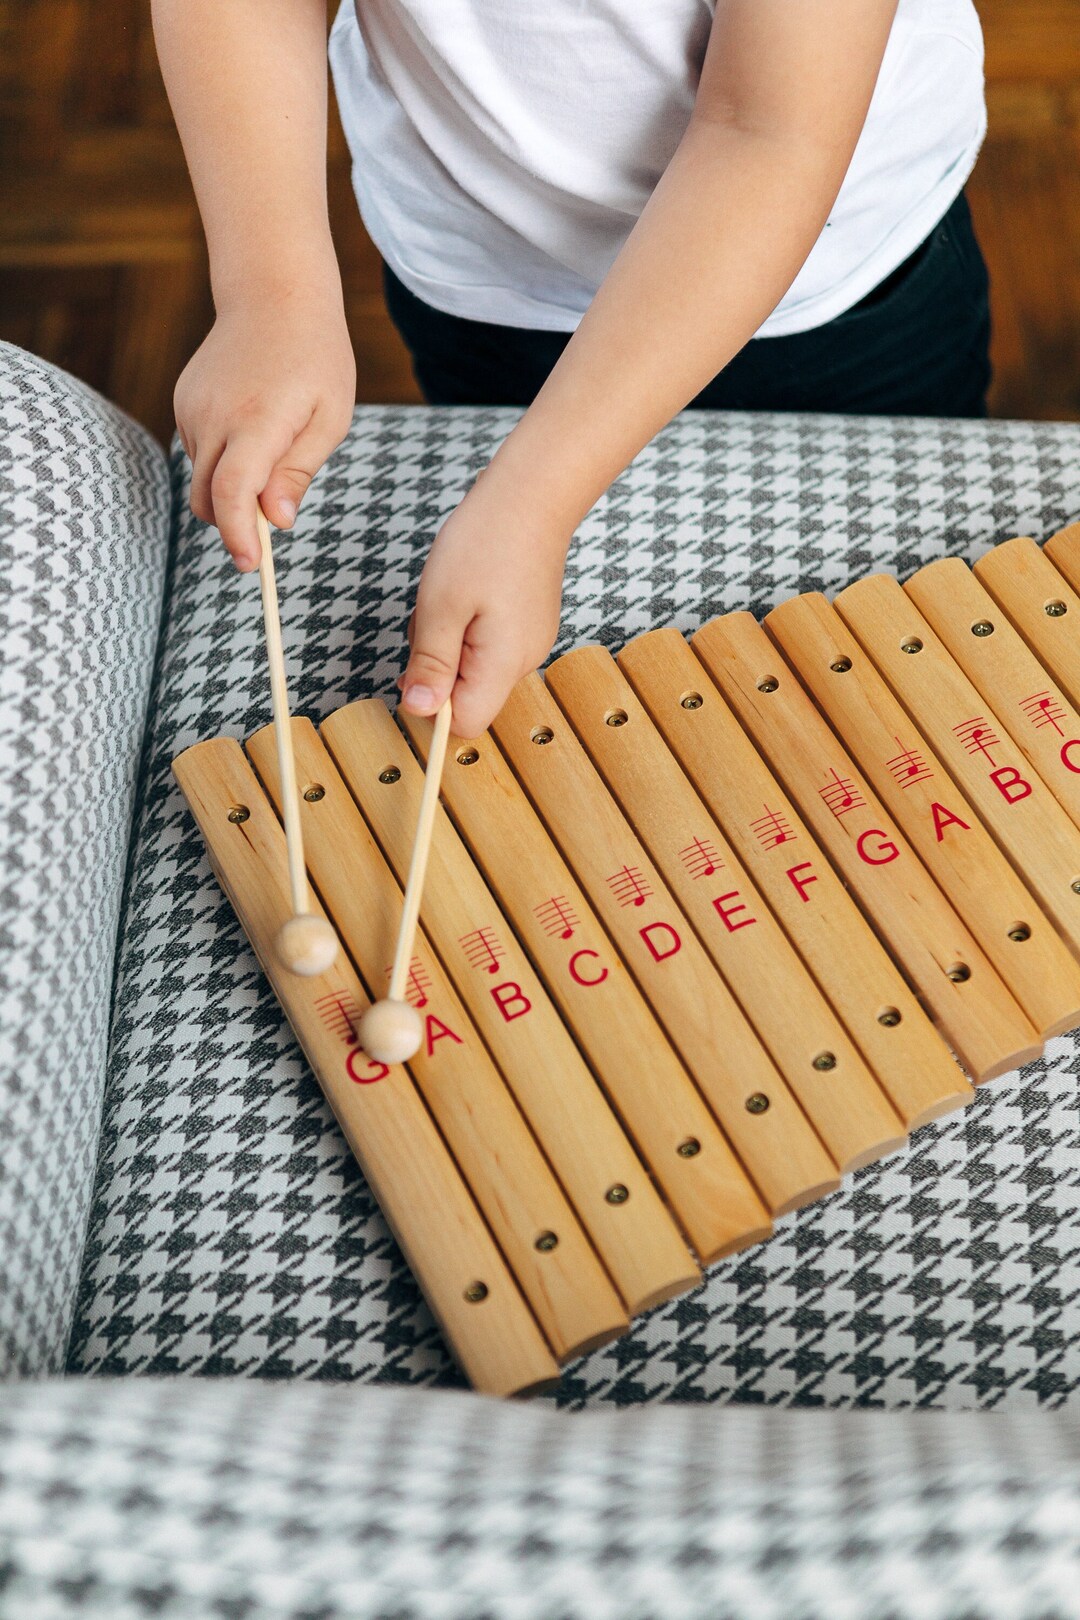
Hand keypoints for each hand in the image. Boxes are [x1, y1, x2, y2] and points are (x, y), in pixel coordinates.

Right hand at [175, 281, 355, 569]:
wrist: (275, 296)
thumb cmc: (316, 360)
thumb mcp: (329, 419)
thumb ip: (298, 472)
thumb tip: (278, 521)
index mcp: (257, 421)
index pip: (233, 493)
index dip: (239, 536)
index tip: (250, 564)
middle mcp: (214, 415)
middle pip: (208, 498)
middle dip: (234, 524)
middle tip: (267, 531)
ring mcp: (192, 407)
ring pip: (203, 477)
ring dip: (232, 486)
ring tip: (274, 446)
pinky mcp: (183, 401)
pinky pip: (199, 452)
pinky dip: (223, 459)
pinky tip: (252, 426)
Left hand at [398, 471, 570, 738]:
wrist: (531, 497)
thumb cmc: (486, 543)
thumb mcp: (440, 607)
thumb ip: (430, 665)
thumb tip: (418, 710)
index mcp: (504, 664)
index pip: (466, 723)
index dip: (434, 706)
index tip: (418, 667)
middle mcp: (523, 661)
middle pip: (467, 695)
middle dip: (437, 665)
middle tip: (434, 618)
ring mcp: (528, 642)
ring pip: (472, 667)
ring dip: (448, 642)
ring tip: (451, 597)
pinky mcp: (526, 625)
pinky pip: (484, 644)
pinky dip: (465, 626)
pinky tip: (467, 592)